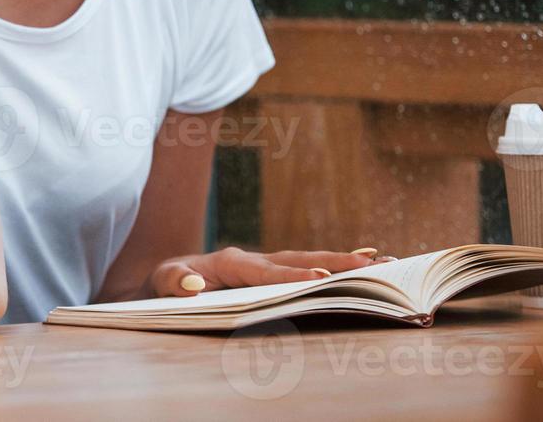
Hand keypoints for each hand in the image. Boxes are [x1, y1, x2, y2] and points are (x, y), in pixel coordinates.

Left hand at [149, 246, 397, 296]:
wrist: (166, 280)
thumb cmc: (166, 283)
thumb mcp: (162, 281)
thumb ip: (175, 281)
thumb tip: (196, 285)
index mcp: (230, 262)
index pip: (266, 270)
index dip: (293, 275)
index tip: (321, 276)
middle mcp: (252, 259)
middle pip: (298, 258)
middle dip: (334, 260)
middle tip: (371, 261)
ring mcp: (263, 264)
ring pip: (307, 260)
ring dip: (342, 261)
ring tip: (381, 260)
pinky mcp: (269, 272)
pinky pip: (303, 269)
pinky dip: (332, 267)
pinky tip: (360, 267)